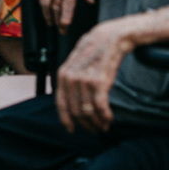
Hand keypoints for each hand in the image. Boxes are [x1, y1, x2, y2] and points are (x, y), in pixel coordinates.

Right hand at [36, 0, 95, 32]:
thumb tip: (90, 2)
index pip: (66, 7)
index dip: (64, 21)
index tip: (64, 29)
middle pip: (55, 6)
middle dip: (57, 20)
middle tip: (59, 29)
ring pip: (44, 2)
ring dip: (47, 14)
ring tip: (51, 22)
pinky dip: (41, 3)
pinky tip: (44, 9)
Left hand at [56, 19, 126, 133]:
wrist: (107, 39)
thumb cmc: (92, 53)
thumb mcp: (74, 65)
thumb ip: (71, 82)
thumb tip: (71, 102)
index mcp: (62, 76)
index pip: (60, 104)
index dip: (65, 119)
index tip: (71, 129)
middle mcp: (70, 79)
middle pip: (76, 110)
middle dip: (86, 124)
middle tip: (94, 129)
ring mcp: (84, 80)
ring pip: (88, 111)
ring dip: (97, 122)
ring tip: (103, 126)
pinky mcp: (99, 82)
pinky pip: (100, 106)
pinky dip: (105, 116)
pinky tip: (109, 119)